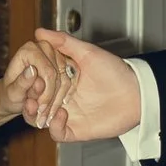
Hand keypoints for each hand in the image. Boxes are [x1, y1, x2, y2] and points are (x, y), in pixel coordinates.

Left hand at [0, 35, 74, 125]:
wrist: (14, 96)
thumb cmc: (10, 94)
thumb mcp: (12, 93)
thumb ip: (21, 83)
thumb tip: (32, 71)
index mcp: (29, 49)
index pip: (48, 72)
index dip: (47, 92)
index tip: (40, 108)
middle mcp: (44, 47)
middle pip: (59, 75)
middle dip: (52, 97)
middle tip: (44, 114)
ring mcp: (56, 53)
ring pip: (66, 79)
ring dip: (58, 99)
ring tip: (47, 113)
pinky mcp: (63, 62)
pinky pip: (71, 81)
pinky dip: (64, 95)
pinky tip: (56, 106)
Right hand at [20, 29, 142, 142]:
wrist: (137, 93)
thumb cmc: (116, 71)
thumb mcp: (88, 52)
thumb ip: (64, 42)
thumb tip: (40, 32)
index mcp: (61, 79)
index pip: (35, 81)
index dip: (28, 79)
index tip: (28, 73)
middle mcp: (61, 97)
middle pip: (34, 101)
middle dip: (28, 97)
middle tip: (31, 90)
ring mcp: (67, 114)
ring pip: (39, 118)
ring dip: (34, 113)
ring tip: (36, 104)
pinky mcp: (76, 129)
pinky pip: (57, 133)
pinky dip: (55, 125)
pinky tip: (62, 113)